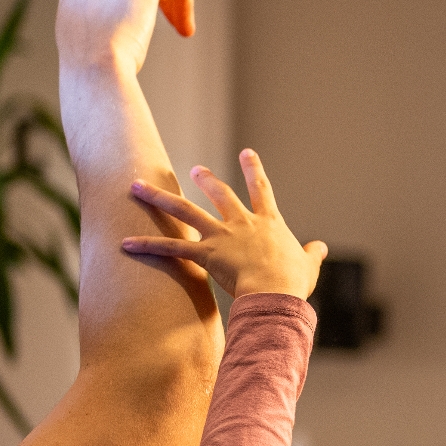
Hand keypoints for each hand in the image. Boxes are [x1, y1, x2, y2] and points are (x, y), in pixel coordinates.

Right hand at [56, 0, 194, 73]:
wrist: (94, 66)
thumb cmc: (90, 67)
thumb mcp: (84, 39)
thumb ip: (97, 22)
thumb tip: (116, 29)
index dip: (127, 2)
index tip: (138, 28)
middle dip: (151, 0)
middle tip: (167, 28)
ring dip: (171, 3)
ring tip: (181, 30)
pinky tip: (186, 25)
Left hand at [118, 151, 326, 298]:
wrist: (276, 292)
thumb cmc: (293, 283)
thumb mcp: (308, 266)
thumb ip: (312, 254)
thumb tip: (320, 247)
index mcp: (268, 223)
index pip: (261, 189)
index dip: (253, 169)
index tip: (246, 153)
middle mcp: (242, 223)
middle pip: (220, 194)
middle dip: (206, 180)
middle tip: (196, 170)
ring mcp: (222, 236)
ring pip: (185, 212)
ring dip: (160, 198)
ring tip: (140, 187)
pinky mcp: (206, 254)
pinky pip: (171, 249)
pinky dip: (147, 245)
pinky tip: (125, 243)